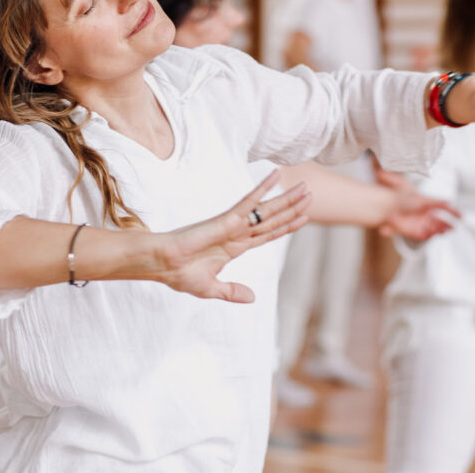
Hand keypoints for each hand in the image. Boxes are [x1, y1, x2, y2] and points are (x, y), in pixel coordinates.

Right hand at [156, 171, 310, 302]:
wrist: (162, 266)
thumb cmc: (180, 274)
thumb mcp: (212, 289)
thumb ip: (232, 292)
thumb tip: (253, 298)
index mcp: (235, 247)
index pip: (268, 235)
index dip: (287, 226)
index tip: (304, 217)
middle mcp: (238, 234)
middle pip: (272, 220)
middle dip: (292, 208)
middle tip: (311, 194)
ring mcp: (234, 225)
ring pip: (267, 211)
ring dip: (287, 199)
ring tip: (304, 188)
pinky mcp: (226, 220)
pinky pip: (248, 202)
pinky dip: (262, 189)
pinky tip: (275, 176)